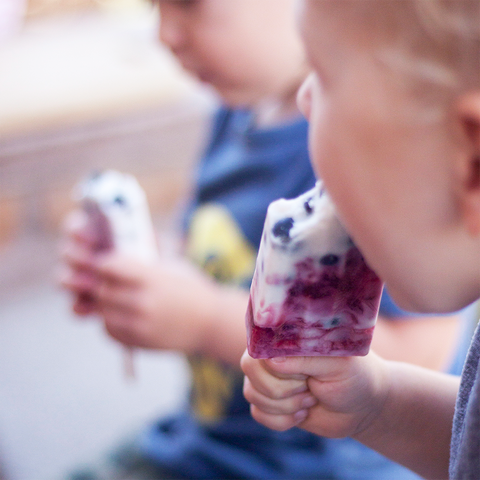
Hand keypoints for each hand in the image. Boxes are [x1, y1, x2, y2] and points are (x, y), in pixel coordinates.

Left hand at [89, 252, 220, 351]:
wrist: (211, 322)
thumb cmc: (192, 288)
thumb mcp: (173, 264)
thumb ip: (145, 256)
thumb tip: (117, 242)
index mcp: (152, 278)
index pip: (109, 266)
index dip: (106, 263)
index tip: (109, 263)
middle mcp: (143, 302)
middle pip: (102, 289)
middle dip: (104, 284)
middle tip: (111, 281)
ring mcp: (140, 325)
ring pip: (103, 311)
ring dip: (106, 303)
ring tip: (120, 297)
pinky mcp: (138, 341)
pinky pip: (109, 330)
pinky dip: (111, 321)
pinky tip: (124, 314)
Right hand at [241, 351, 387, 437]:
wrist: (361, 407)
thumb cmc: (353, 376)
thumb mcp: (337, 364)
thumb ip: (306, 359)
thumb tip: (271, 361)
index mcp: (286, 336)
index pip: (259, 345)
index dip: (278, 366)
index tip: (305, 375)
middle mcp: (270, 353)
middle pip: (249, 368)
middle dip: (282, 388)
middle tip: (309, 387)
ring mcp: (266, 377)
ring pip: (252, 393)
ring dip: (286, 406)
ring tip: (310, 399)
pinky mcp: (268, 402)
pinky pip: (257, 414)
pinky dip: (282, 421)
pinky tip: (302, 413)